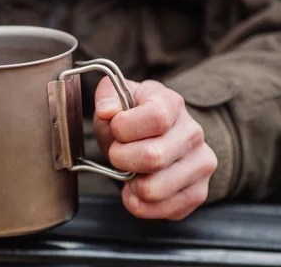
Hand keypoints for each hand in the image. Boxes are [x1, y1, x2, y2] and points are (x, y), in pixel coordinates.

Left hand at [93, 78, 217, 219]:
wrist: (153, 137)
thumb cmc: (130, 118)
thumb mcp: (115, 100)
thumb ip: (107, 98)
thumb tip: (107, 110)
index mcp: (172, 103)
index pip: (156, 118)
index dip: (125, 128)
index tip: (115, 129)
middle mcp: (193, 133)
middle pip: (154, 157)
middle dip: (121, 159)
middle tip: (117, 154)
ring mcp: (200, 164)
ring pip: (155, 189)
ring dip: (130, 185)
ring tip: (129, 173)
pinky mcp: (199, 192)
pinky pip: (165, 210)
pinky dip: (140, 205)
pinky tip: (137, 189)